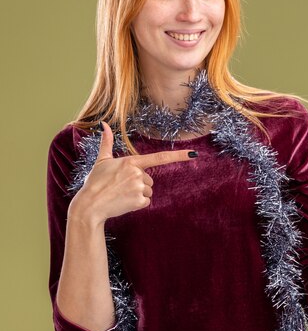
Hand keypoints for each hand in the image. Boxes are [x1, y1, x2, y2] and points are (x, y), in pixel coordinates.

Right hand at [68, 121, 198, 225]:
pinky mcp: (139, 201)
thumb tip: (103, 124)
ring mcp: (139, 187)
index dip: (179, 156)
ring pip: (148, 191)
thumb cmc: (95, 182)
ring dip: (138, 194)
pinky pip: (146, 202)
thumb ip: (106, 142)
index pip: (160, 157)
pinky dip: (137, 204)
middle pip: (150, 179)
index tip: (194, 154)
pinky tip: (124, 202)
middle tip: (121, 186)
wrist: (89, 205)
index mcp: (131, 162)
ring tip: (121, 194)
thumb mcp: (102, 161)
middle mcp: (138, 173)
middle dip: (139, 183)